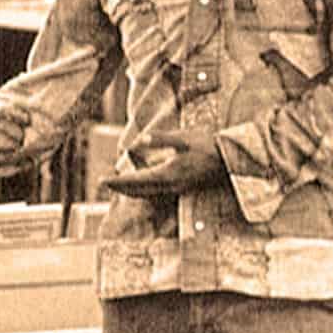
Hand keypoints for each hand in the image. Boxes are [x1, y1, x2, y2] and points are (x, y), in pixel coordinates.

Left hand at [102, 129, 227, 197]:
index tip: (102, 181)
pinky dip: (143, 190)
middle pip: (138, 191)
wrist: (231, 160)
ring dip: (130, 191)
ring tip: (117, 184)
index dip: (117, 181)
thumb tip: (136, 143)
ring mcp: (177, 189)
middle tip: (103, 183)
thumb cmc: (207, 146)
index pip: (136, 180)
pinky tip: (140, 185)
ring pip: (147, 194)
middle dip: (120, 187)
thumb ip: (159, 140)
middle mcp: (170, 186)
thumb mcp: (183, 138)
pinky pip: (157, 193)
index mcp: (168, 174)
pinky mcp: (182, 188)